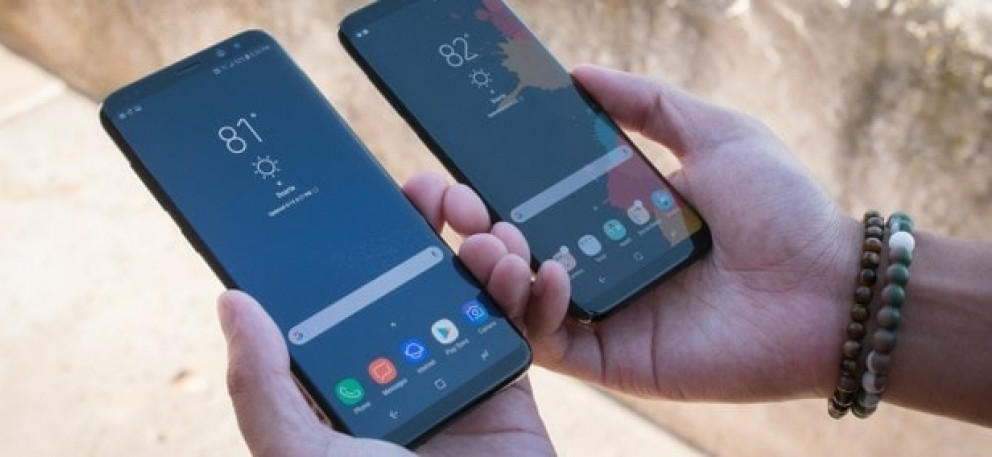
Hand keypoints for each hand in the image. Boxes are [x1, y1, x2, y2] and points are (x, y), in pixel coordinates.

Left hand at [216, 177, 554, 455]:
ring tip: (495, 239)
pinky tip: (542, 271)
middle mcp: (398, 367)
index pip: (347, 294)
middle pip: (415, 277)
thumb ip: (261, 386)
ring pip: (474, 288)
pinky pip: (526, 323)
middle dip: (431, 227)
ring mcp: (455, 370)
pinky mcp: (509, 383)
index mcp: (344, 378)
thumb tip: (232, 303)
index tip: (366, 193)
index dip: (356, 242)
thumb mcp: (301, 454)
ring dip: (489, 251)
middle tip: (437, 192)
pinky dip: (540, 293)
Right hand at [485, 65, 859, 401]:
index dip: (489, 190)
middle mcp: (599, 265)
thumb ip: (648, 102)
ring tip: (492, 239)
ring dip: (492, 268)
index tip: (457, 171)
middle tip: (458, 205)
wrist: (827, 290)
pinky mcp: (612, 359)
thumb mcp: (715, 134)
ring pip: (517, 300)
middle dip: (473, 228)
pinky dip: (536, 309)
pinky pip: (550, 342)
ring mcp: (603, 314)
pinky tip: (552, 271)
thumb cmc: (782, 210)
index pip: (534, 205)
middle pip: (513, 253)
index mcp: (613, 218)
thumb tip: (580, 73)